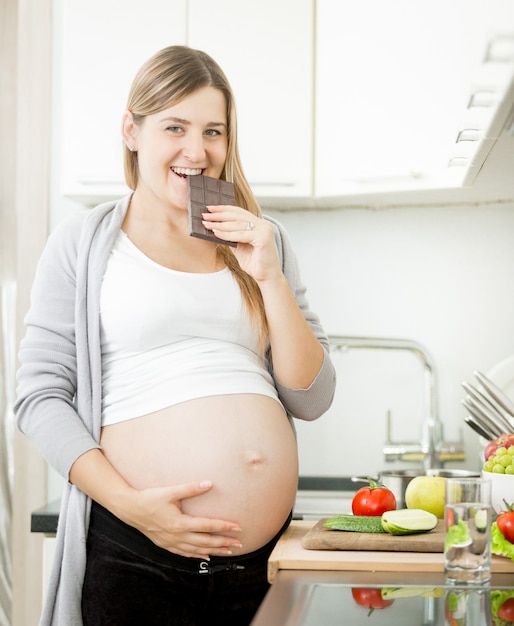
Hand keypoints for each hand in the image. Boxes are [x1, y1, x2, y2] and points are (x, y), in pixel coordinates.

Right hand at [120, 480, 242, 558]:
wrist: (130, 509)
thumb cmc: (150, 498)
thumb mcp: (171, 491)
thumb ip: (191, 488)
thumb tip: (209, 483)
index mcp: (180, 523)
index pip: (207, 526)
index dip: (224, 527)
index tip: (238, 527)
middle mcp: (177, 536)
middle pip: (205, 541)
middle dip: (224, 543)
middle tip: (239, 543)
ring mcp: (171, 542)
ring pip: (197, 550)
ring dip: (214, 551)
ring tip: (228, 551)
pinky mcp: (166, 544)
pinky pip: (185, 553)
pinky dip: (197, 555)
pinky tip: (205, 556)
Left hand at [202, 205, 280, 282]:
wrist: (266, 277)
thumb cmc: (254, 263)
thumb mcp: (238, 246)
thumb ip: (230, 236)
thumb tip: (214, 227)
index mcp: (258, 224)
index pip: (239, 212)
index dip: (223, 209)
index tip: (209, 208)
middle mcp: (262, 224)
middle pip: (237, 215)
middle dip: (219, 215)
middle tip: (205, 215)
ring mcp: (264, 230)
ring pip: (238, 224)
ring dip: (220, 224)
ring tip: (207, 224)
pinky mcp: (263, 238)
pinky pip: (241, 235)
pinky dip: (227, 234)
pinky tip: (216, 233)